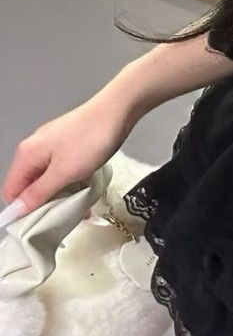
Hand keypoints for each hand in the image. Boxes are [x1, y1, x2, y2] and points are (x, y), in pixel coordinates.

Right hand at [1, 92, 136, 219]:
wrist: (118, 111)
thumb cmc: (90, 142)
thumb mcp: (64, 172)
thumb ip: (39, 192)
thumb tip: (14, 211)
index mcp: (26, 155)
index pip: (12, 191)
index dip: (22, 210)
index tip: (41, 225)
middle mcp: (34, 148)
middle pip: (30, 185)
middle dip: (45, 203)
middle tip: (66, 218)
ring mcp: (52, 144)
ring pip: (49, 178)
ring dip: (61, 193)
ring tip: (80, 206)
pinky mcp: (69, 143)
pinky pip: (63, 168)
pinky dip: (71, 181)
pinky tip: (86, 188)